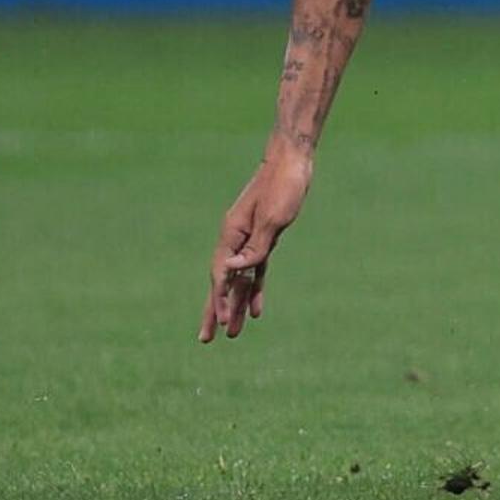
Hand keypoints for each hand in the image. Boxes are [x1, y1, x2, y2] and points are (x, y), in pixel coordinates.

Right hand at [201, 149, 312, 341]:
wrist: (293, 159)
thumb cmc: (284, 185)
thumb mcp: (274, 219)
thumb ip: (255, 247)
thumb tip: (231, 269)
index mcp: (233, 232)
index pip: (221, 273)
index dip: (219, 299)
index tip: (219, 323)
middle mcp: (236, 237)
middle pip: (222, 281)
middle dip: (215, 310)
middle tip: (206, 340)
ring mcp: (248, 238)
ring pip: (238, 280)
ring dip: (235, 306)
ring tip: (233, 334)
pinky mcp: (265, 237)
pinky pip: (255, 270)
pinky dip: (254, 290)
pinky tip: (255, 310)